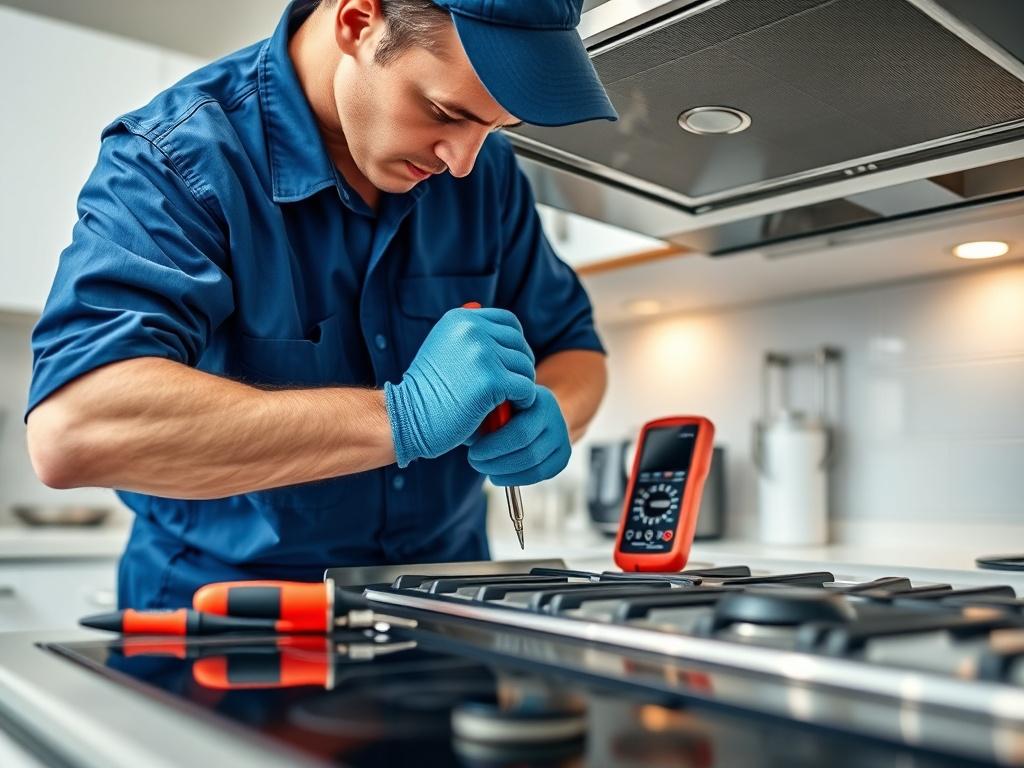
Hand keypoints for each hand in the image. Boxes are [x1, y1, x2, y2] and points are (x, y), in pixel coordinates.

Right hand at [385, 307, 534, 466]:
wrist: (406, 418)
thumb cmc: (428, 392)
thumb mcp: (445, 350)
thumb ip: (472, 338)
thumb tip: (513, 334)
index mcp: (460, 318)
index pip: (508, 322)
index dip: (515, 344)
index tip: (509, 365)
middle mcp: (471, 329)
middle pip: (519, 343)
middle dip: (520, 366)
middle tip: (510, 388)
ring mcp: (482, 353)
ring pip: (525, 366)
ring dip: (521, 385)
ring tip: (505, 401)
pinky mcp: (491, 380)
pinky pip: (526, 388)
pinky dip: (522, 401)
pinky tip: (507, 410)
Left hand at [467, 385, 569, 485]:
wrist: (537, 410)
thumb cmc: (507, 406)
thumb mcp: (499, 401)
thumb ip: (488, 412)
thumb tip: (467, 432)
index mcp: (541, 401)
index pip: (520, 432)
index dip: (494, 447)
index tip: (473, 452)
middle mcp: (557, 419)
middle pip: (528, 453)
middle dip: (497, 463)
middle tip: (475, 463)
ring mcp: (564, 439)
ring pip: (534, 467)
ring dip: (504, 473)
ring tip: (485, 470)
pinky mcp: (563, 457)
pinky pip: (539, 475)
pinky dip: (516, 479)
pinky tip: (499, 475)